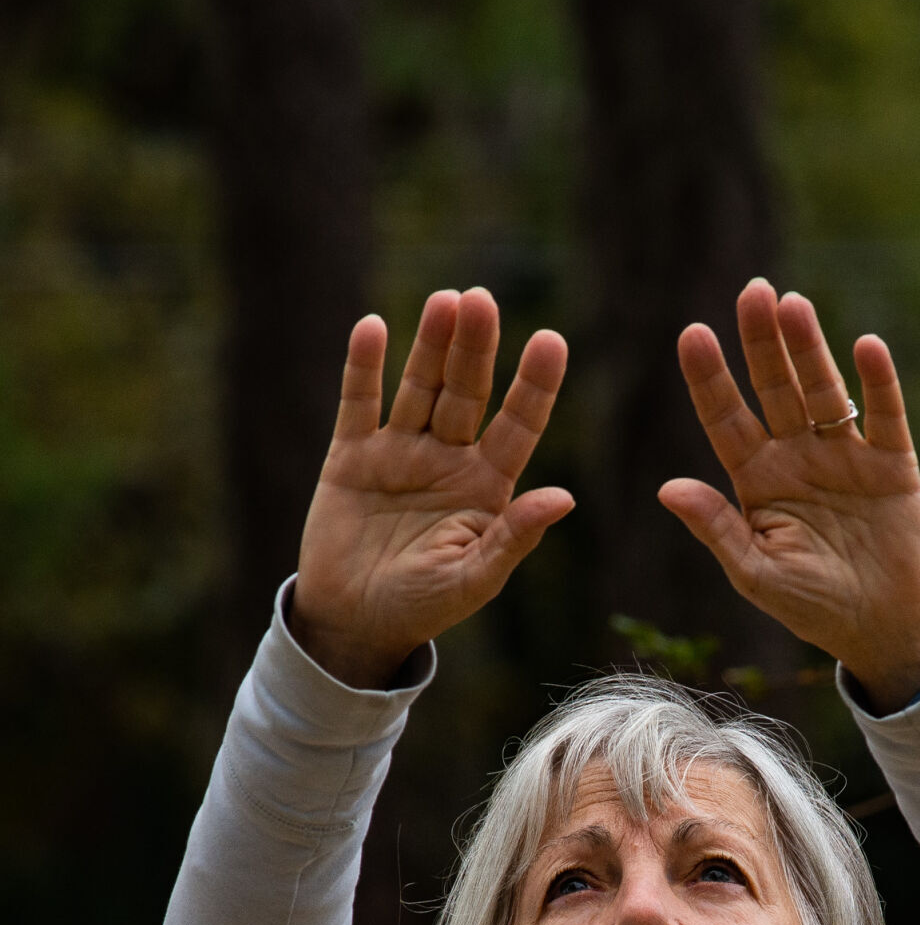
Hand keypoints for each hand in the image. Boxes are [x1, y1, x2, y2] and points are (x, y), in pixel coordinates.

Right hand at [292, 288, 571, 687]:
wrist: (355, 624)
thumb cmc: (424, 607)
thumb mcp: (474, 580)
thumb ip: (513, 538)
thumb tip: (564, 498)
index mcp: (487, 486)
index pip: (519, 425)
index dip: (534, 385)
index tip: (551, 341)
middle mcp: (448, 459)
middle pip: (467, 392)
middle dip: (476, 348)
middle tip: (483, 300)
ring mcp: (400, 452)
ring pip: (419, 387)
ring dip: (430, 344)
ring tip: (446, 301)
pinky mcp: (351, 456)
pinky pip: (359, 404)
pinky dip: (364, 368)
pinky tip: (373, 329)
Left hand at [663, 279, 919, 713]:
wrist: (882, 629)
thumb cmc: (812, 606)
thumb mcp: (756, 575)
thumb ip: (717, 530)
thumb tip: (667, 488)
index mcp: (758, 481)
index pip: (727, 420)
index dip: (711, 379)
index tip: (692, 335)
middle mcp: (798, 457)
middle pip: (776, 389)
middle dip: (762, 343)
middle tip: (751, 292)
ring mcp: (846, 456)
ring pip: (825, 391)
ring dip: (810, 349)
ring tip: (793, 305)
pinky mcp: (894, 464)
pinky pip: (886, 416)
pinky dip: (879, 383)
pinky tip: (866, 347)